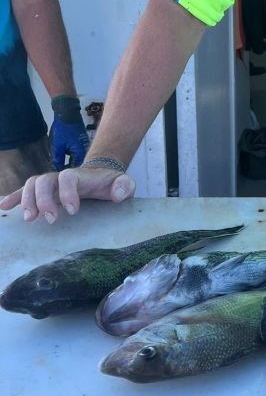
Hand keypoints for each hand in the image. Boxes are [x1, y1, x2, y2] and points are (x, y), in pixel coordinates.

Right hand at [0, 167, 135, 224]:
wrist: (100, 176)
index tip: (72, 211)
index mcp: (80, 176)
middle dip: (43, 199)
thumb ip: (125, 186)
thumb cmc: (110, 184)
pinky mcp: (44, 192)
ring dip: (26, 200)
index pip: (68, 178)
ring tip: (28, 219)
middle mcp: (61, 178)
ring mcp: (51, 184)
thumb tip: (118, 195)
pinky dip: (13, 198)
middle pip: (44, 180)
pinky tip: (4, 207)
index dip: (67, 192)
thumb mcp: (123, 183)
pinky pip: (24, 191)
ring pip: (32, 184)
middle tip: (49, 219)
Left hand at [50, 114, 89, 169]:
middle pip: (77, 163)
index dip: (66, 173)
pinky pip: (77, 151)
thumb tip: (57, 171)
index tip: (58, 177)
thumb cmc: (62, 129)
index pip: (74, 168)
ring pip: (77, 157)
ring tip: (59, 163)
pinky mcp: (82, 140)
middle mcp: (85, 150)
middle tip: (57, 171)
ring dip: (69, 160)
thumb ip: (58, 159)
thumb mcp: (57, 146)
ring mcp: (84, 144)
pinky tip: (64, 154)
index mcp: (80, 153)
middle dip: (68, 167)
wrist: (67, 112)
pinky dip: (71, 154)